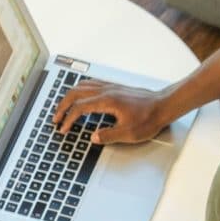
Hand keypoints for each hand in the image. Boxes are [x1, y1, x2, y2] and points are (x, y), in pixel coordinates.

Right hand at [52, 80, 168, 144]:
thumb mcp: (129, 133)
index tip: (63, 128)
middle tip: (56, 118)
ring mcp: (110, 87)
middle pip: (75, 93)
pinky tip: (80, 96)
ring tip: (63, 107)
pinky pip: (91, 83)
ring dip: (69, 97)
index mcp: (107, 101)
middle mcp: (106, 91)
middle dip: (62, 106)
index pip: (79, 108)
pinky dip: (80, 90)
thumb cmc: (149, 118)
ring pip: (82, 86)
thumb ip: (108, 135)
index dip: (68, 119)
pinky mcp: (115, 87)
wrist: (164, 105)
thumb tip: (93, 137)